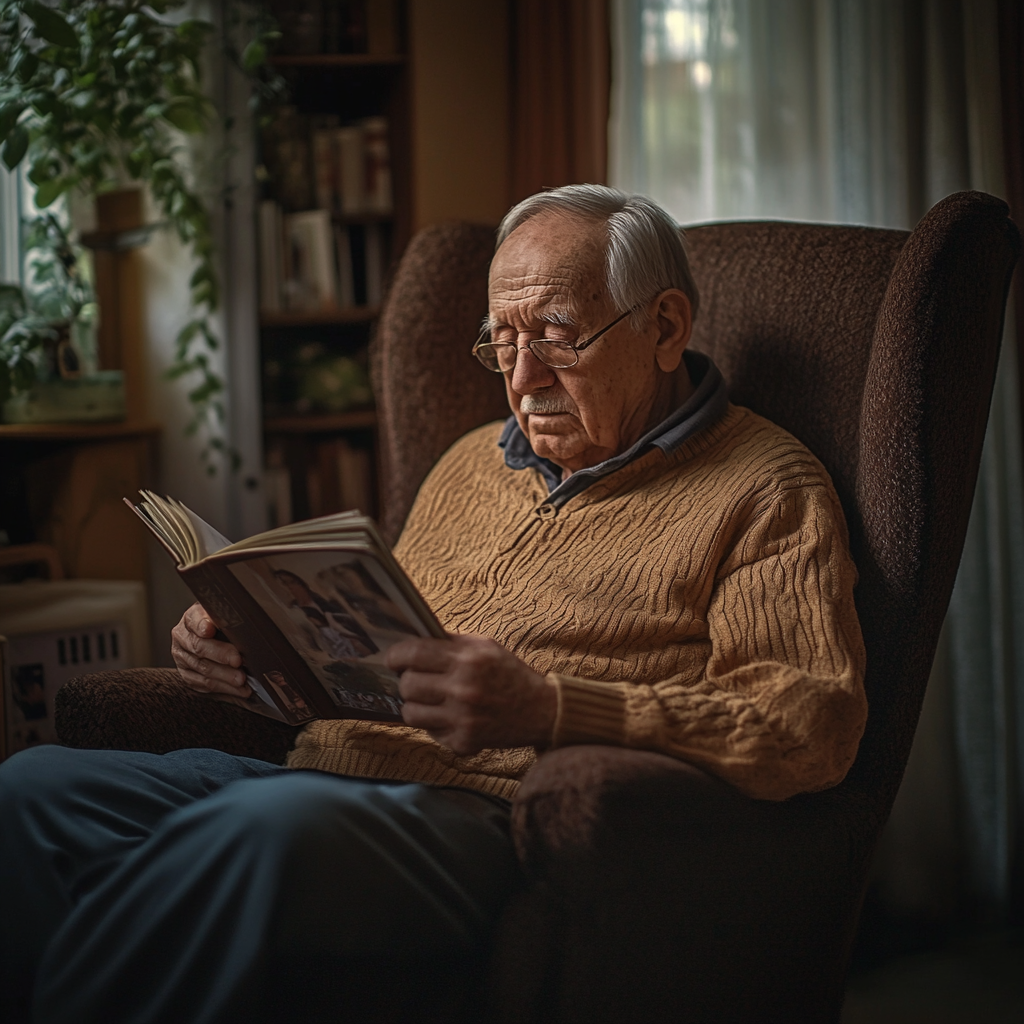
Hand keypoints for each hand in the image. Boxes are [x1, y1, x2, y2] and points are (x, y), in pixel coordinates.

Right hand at [171, 602, 249, 696]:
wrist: (212, 637)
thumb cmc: (222, 625)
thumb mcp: (224, 615)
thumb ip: (227, 617)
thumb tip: (242, 623)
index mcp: (190, 619)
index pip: (194, 620)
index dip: (202, 625)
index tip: (210, 629)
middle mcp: (182, 638)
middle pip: (199, 647)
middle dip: (221, 655)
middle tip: (238, 660)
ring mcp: (183, 658)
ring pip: (203, 669)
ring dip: (224, 676)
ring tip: (241, 679)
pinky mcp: (188, 676)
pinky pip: (204, 685)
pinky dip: (224, 688)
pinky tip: (240, 689)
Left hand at [384, 634, 556, 754]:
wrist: (541, 711)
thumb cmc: (509, 674)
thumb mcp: (485, 646)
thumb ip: (450, 643)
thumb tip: (412, 642)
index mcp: (468, 659)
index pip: (413, 653)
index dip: (396, 655)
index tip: (393, 659)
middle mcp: (463, 688)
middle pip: (407, 685)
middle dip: (408, 681)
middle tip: (419, 680)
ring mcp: (462, 718)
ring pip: (410, 712)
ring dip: (416, 705)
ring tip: (431, 700)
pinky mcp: (463, 742)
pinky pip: (429, 732)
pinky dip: (435, 725)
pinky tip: (452, 717)